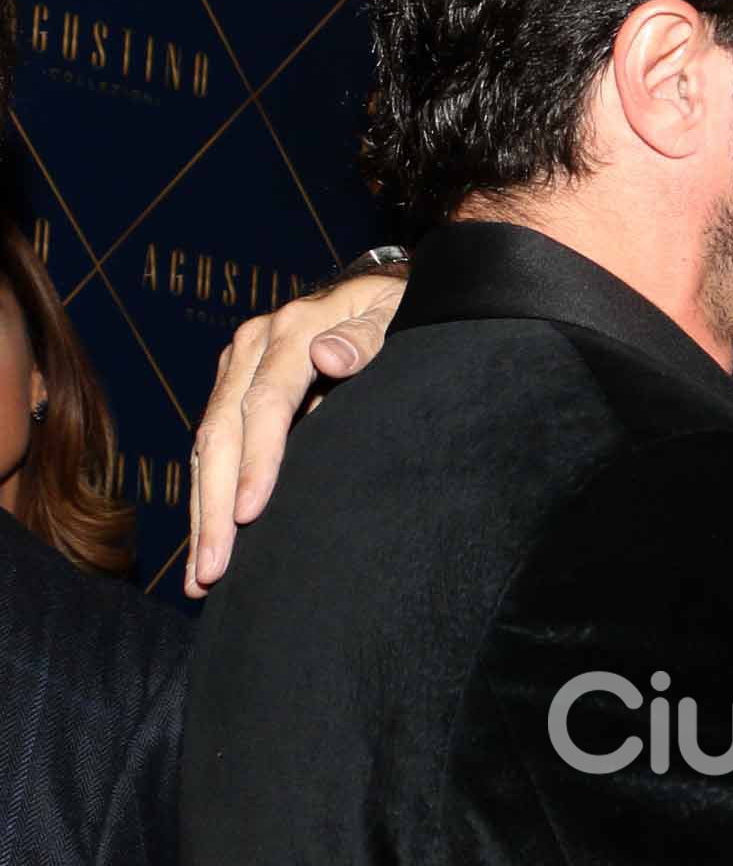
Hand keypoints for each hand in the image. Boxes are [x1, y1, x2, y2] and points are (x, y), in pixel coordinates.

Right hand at [186, 272, 406, 595]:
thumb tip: (330, 356)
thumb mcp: (395, 314)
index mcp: (291, 330)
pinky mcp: (236, 390)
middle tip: (213, 569)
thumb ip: (368, 337)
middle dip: (214, 506)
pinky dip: (208, 499)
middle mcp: (253, 347)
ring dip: (202, 514)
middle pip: (221, 433)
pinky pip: (214, 450)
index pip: (265, 403)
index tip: (253, 515)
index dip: (259, 461)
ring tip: (201, 577)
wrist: (381, 288)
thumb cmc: (399, 308)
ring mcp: (239, 369)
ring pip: (207, 449)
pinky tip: (208, 545)